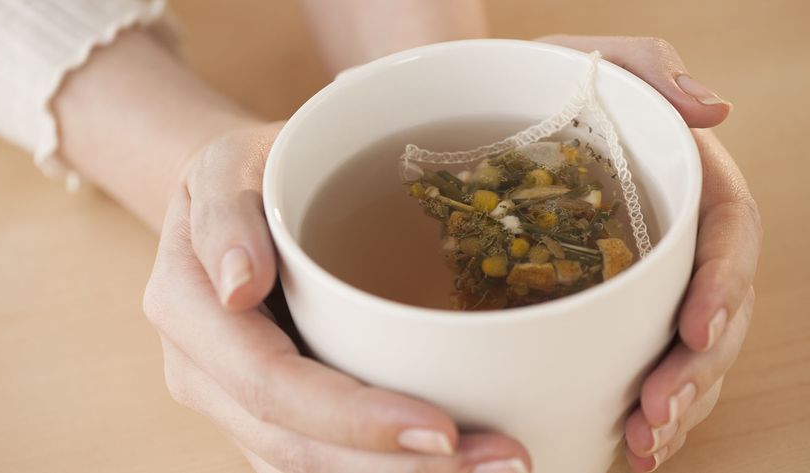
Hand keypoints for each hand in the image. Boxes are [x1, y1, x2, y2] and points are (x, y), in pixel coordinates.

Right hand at [143, 123, 532, 472]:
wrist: (229, 203)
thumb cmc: (245, 174)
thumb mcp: (228, 164)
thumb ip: (224, 215)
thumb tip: (238, 288)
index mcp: (188, 309)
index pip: (270, 383)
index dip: (354, 419)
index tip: (442, 429)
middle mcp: (202, 372)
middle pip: (295, 446)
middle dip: (398, 469)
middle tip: (503, 461)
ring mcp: (233, 401)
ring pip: (309, 469)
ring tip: (496, 465)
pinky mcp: (268, 413)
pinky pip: (319, 461)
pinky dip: (384, 470)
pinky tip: (450, 464)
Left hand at [538, 36, 761, 469]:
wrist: (481, 114)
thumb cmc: (534, 83)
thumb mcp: (583, 59)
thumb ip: (647, 69)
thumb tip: (714, 109)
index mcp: (681, 178)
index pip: (724, 234)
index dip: (722, 285)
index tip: (696, 331)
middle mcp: (672, 235)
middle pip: (715, 308)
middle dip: (696, 369)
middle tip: (656, 413)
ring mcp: (644, 277)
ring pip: (687, 349)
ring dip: (676, 402)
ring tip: (643, 443)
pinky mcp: (607, 306)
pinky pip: (640, 360)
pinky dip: (640, 405)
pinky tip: (627, 443)